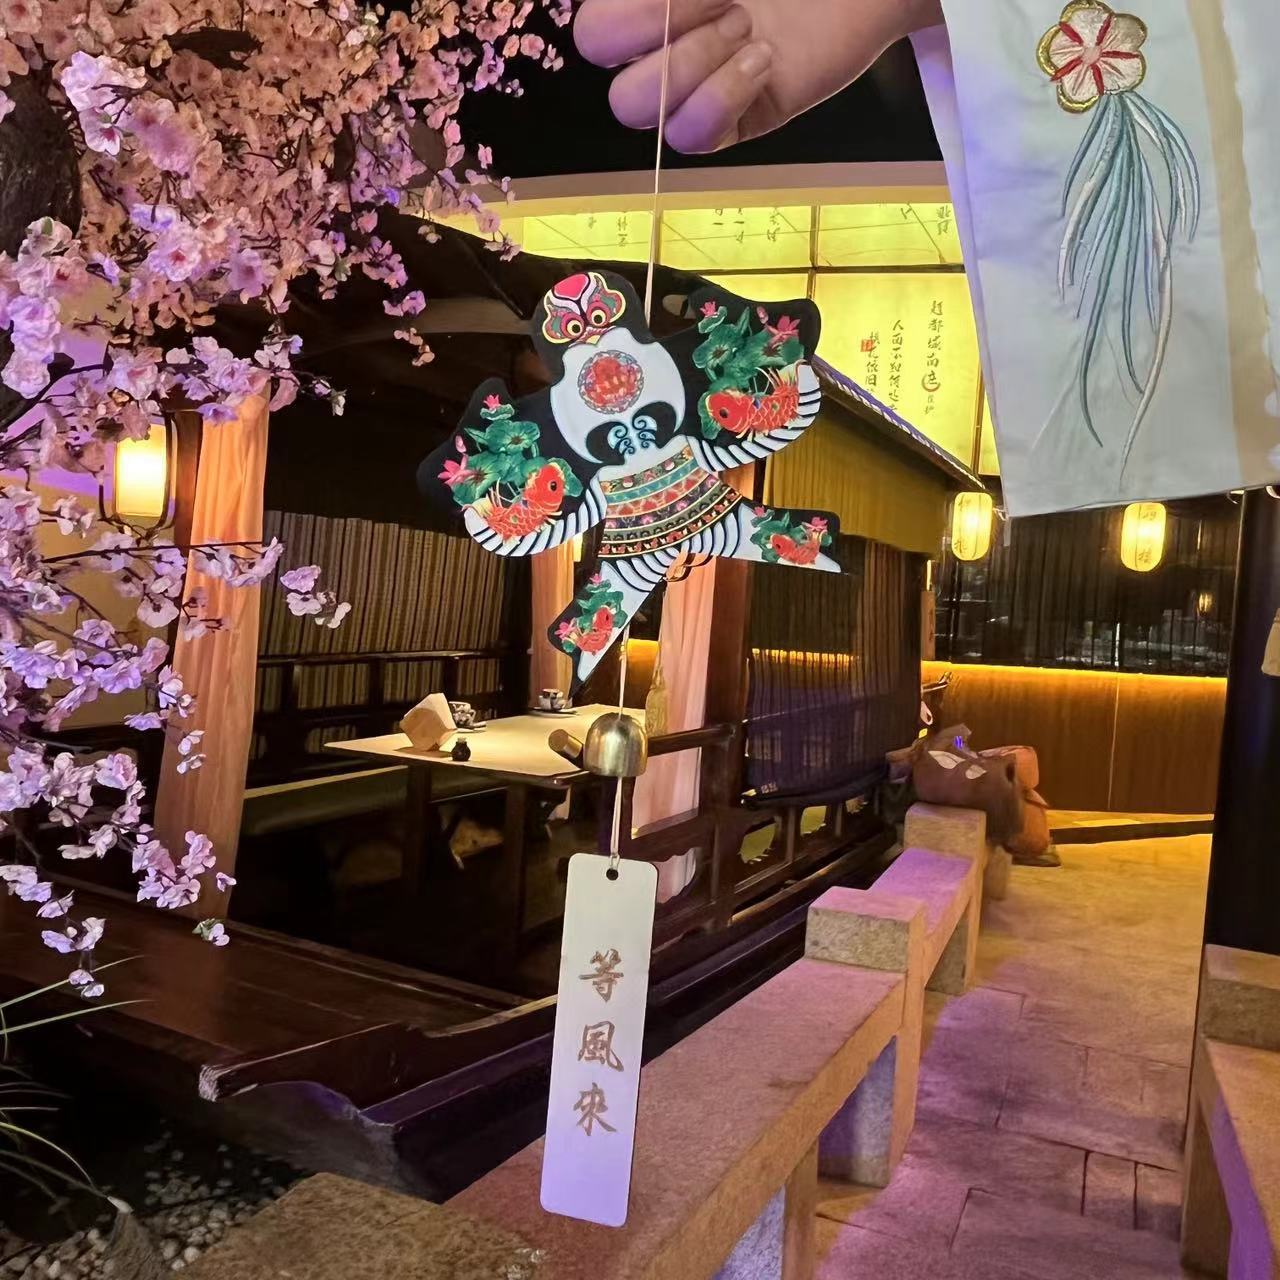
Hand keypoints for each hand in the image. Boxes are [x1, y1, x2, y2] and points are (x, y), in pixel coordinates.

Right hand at [574, 0, 944, 153]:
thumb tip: (658, 7)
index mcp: (646, 7)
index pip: (593, 31)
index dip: (632, 13)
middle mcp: (660, 50)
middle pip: (608, 73)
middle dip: (664, 36)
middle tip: (729, 7)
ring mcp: (694, 92)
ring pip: (642, 111)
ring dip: (695, 63)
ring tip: (750, 30)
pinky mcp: (732, 123)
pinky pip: (692, 137)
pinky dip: (724, 96)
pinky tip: (763, 60)